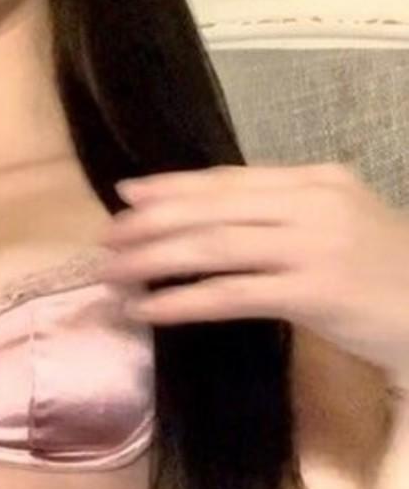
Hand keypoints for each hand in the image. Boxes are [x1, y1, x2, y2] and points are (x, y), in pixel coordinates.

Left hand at [98, 160, 408, 387]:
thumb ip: (286, 214)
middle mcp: (314, 203)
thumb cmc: (387, 273)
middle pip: (214, 208)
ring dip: (154, 260)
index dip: (174, 186)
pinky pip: (231, 294)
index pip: (231, 180)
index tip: (127, 193)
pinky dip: (183, 301)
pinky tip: (149, 309)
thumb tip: (214, 219)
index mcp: (318, 179)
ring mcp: (314, 246)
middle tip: (106, 238)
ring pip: (214, 247)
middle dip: (153, 222)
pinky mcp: (313, 292)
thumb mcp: (339, 223)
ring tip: (113, 273)